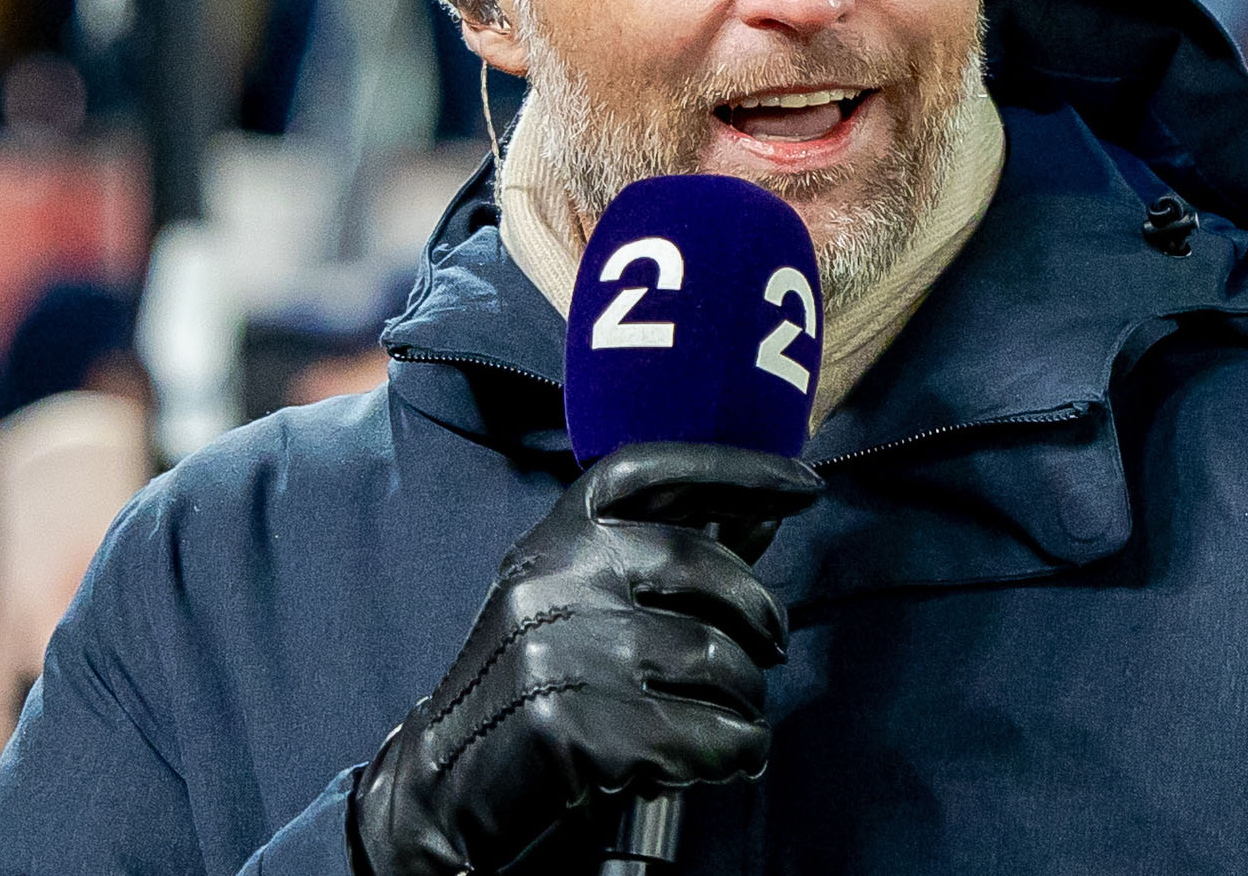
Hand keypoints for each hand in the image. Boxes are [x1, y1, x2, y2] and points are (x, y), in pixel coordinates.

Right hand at [351, 442, 821, 875]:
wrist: (443, 779)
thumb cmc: (534, 682)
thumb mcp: (582, 603)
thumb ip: (664, 563)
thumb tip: (763, 518)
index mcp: (553, 537)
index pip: (649, 471)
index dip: (735, 468)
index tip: (804, 485)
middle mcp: (552, 576)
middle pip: (704, 566)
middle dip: (762, 614)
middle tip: (770, 652)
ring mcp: (558, 648)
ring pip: (714, 658)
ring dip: (747, 700)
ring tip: (736, 720)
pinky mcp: (569, 725)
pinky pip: (699, 734)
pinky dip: (734, 753)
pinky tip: (728, 761)